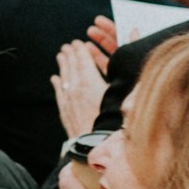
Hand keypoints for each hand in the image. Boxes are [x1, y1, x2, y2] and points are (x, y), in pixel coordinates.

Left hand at [50, 20, 115, 144]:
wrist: (95, 146)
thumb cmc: (112, 122)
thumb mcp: (122, 97)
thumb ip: (124, 77)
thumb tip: (133, 61)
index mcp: (90, 83)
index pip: (84, 61)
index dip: (81, 50)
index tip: (79, 42)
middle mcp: (77, 89)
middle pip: (72, 66)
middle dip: (70, 54)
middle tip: (68, 45)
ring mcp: (69, 100)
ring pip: (64, 77)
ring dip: (62, 65)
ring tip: (61, 55)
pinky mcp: (65, 112)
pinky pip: (59, 93)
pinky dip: (57, 83)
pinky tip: (55, 78)